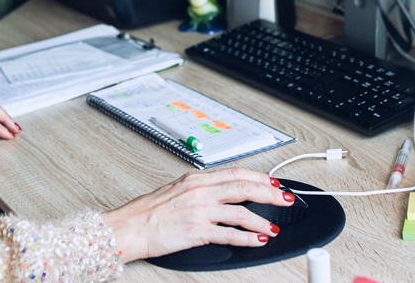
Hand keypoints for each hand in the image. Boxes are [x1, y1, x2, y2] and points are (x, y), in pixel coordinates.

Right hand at [102, 167, 292, 262]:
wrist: (129, 227)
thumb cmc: (147, 212)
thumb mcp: (175, 191)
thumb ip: (199, 190)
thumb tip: (219, 193)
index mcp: (195, 180)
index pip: (235, 173)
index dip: (258, 178)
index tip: (272, 183)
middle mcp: (199, 192)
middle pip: (243, 188)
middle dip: (269, 194)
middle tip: (285, 199)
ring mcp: (199, 211)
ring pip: (241, 211)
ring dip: (262, 220)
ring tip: (273, 226)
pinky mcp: (197, 231)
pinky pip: (229, 234)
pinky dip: (248, 237)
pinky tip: (258, 240)